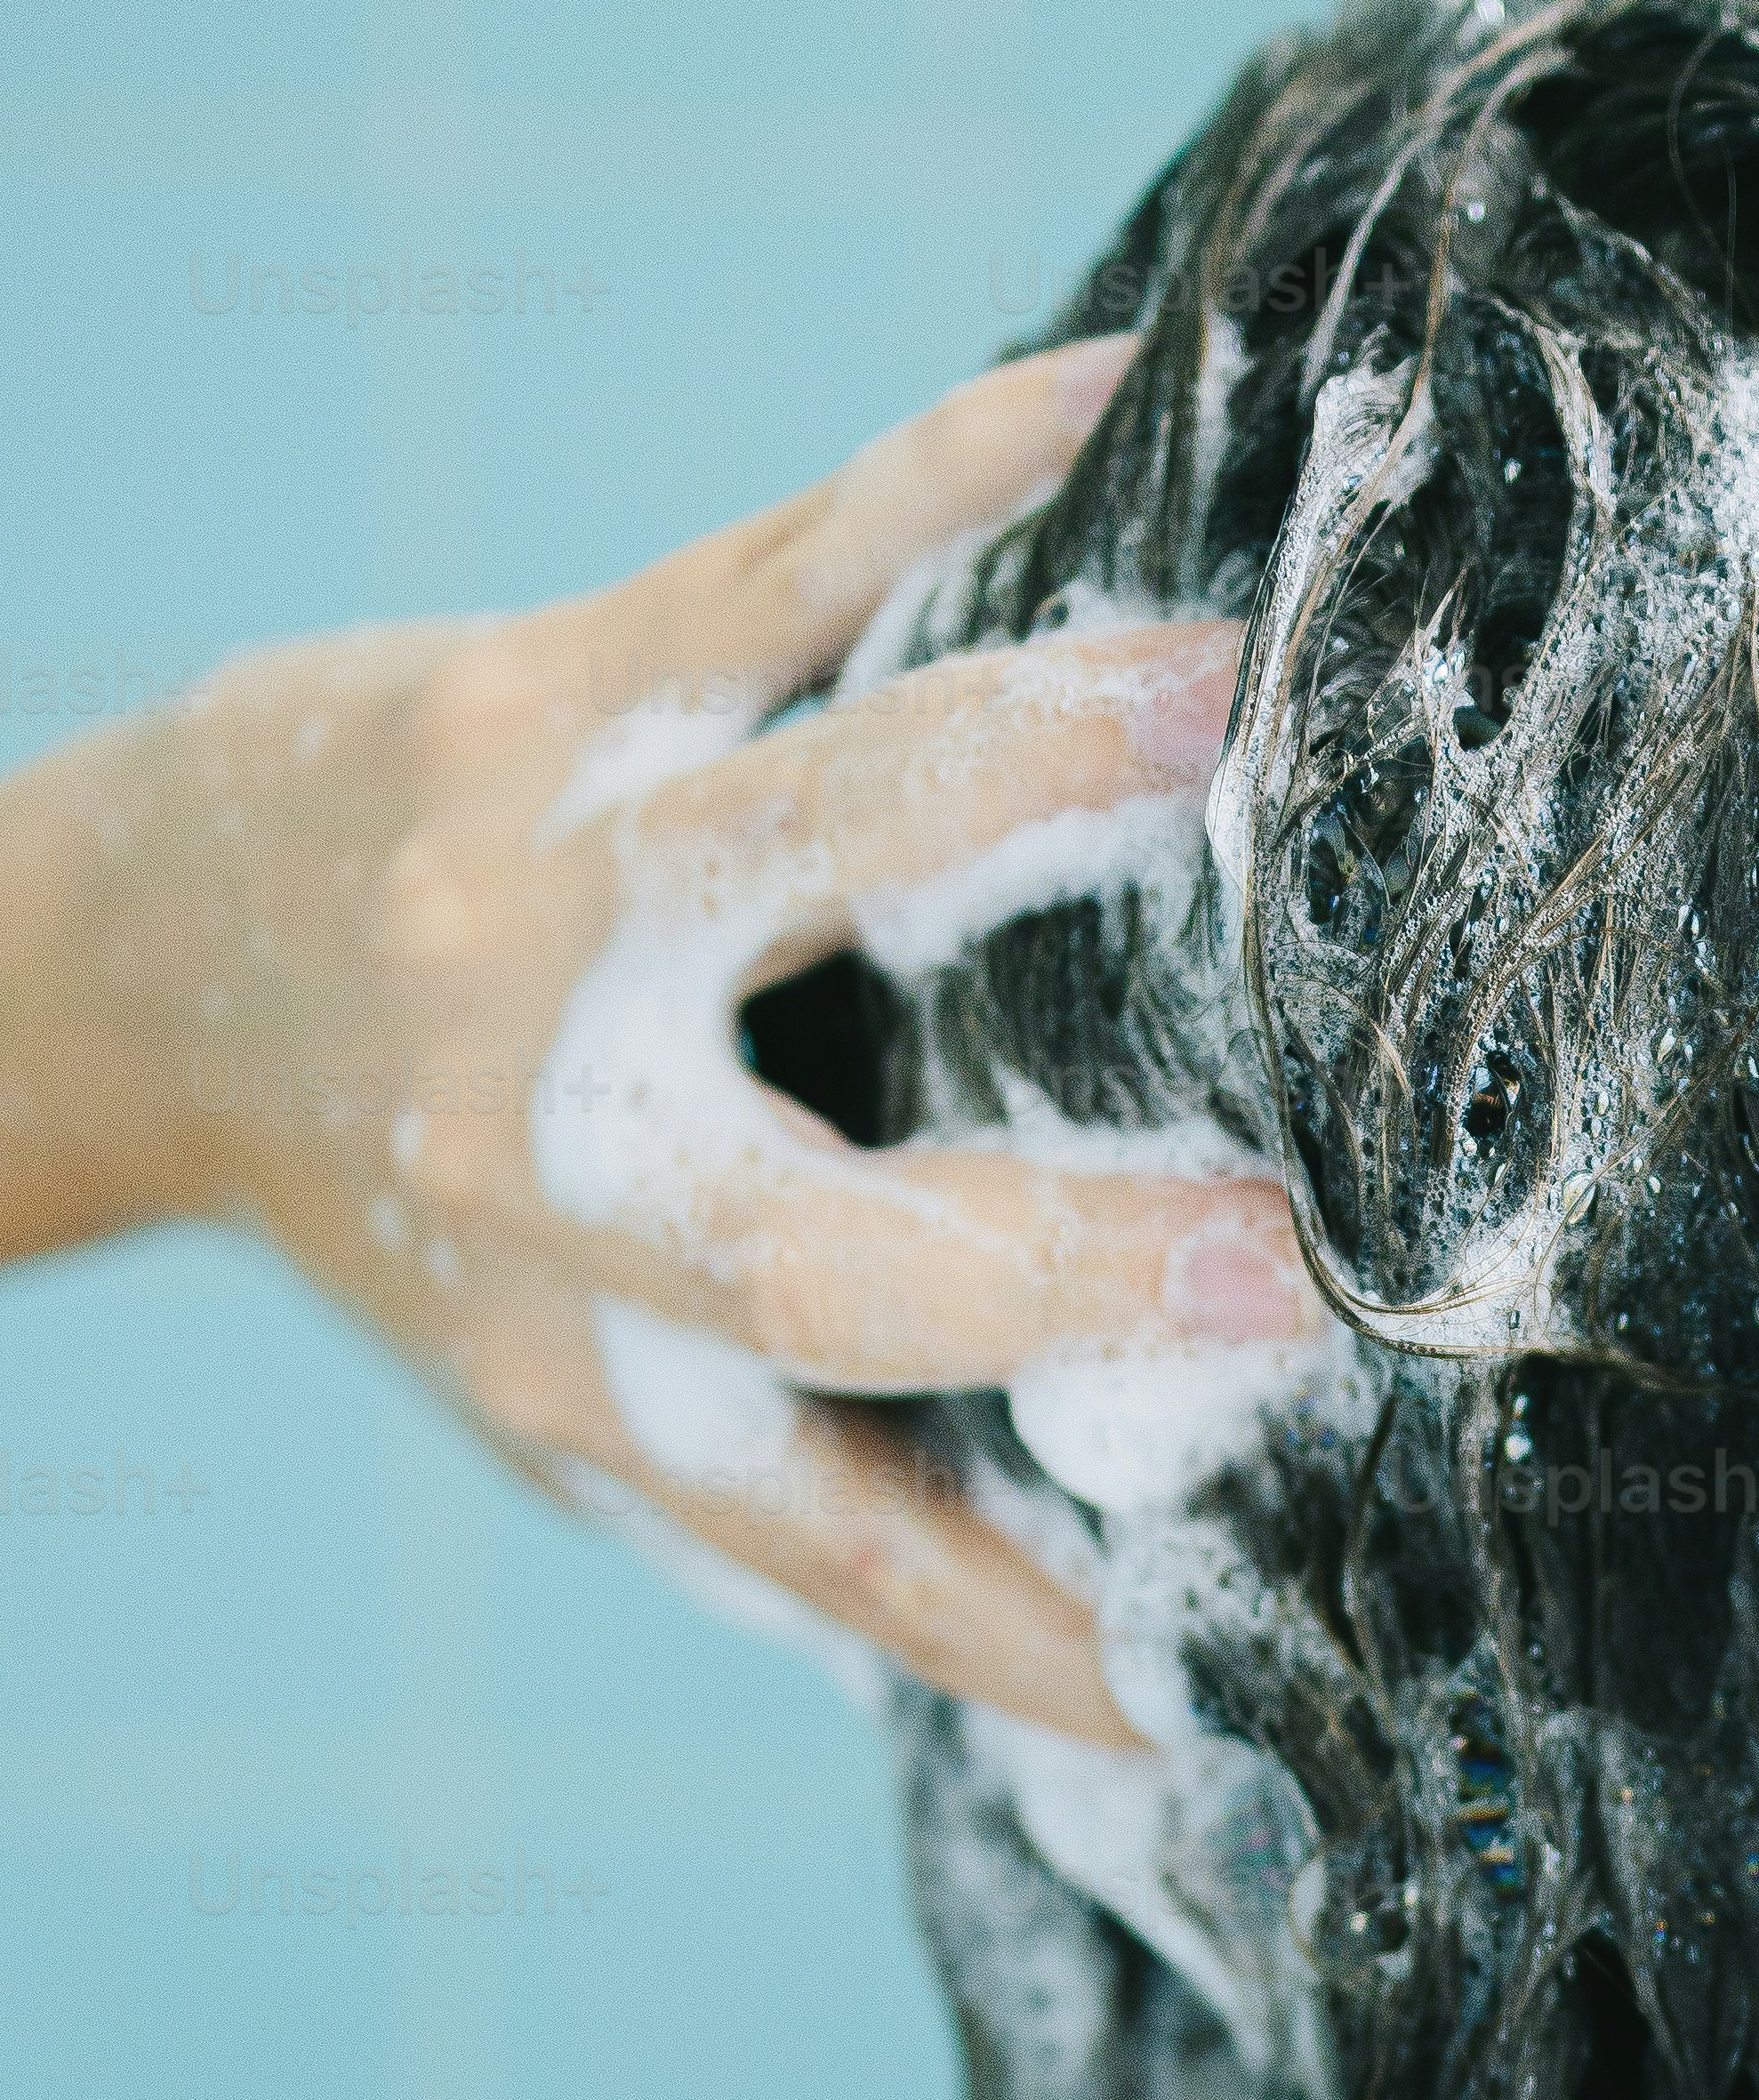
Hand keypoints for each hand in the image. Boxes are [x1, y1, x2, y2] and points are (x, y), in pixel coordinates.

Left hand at [0, 340, 1308, 1741]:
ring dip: (1016, 770)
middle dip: (1058, 1266)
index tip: (1202, 1689)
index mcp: (597, 1365)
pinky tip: (1103, 397)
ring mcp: (545, 904)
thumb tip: (1100, 1702)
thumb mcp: (578, 1400)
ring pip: (800, 842)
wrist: (139, 962)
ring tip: (1215, 709)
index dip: (1012, 1635)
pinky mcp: (535, 692)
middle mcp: (560, 1162)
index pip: (834, 1542)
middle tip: (1280, 1259)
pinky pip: (768, 573)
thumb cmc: (439, 1209)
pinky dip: (945, 480)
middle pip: (820, 1252)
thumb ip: (800, 1528)